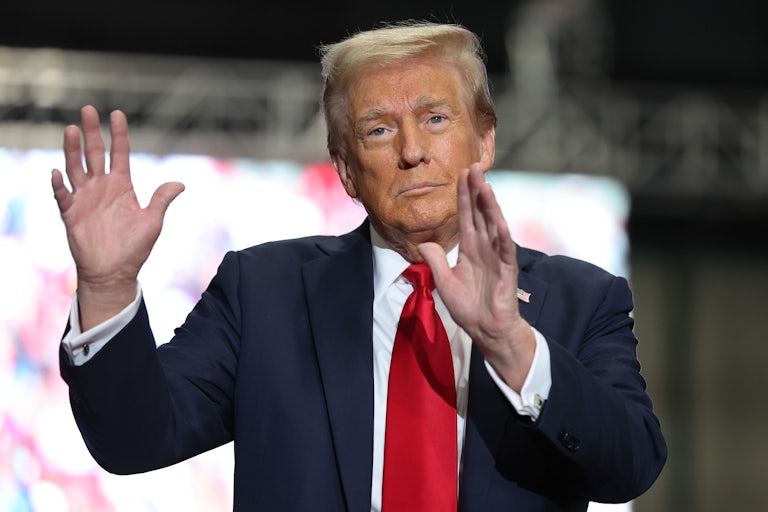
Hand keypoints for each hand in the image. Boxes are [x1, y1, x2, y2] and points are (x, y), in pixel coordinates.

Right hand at [51, 105, 184, 329]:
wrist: (114, 272)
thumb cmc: (134, 248)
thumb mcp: (152, 221)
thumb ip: (161, 200)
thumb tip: (180, 183)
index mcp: (122, 186)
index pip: (120, 153)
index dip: (119, 134)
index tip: (117, 114)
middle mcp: (101, 187)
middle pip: (94, 153)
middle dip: (92, 132)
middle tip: (88, 109)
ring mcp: (85, 198)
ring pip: (75, 167)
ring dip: (72, 149)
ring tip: (72, 129)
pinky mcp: (71, 213)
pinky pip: (62, 195)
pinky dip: (59, 184)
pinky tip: (57, 172)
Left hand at [418, 164, 534, 390]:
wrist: (486, 330)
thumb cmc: (469, 307)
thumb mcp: (444, 282)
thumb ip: (436, 261)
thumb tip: (425, 243)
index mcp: (470, 249)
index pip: (465, 217)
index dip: (463, 196)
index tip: (461, 174)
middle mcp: (484, 247)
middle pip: (480, 213)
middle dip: (476, 190)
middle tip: (473, 166)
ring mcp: (497, 256)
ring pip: (493, 225)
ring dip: (489, 205)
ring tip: (484, 184)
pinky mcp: (506, 270)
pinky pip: (504, 249)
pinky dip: (502, 234)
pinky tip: (498, 219)